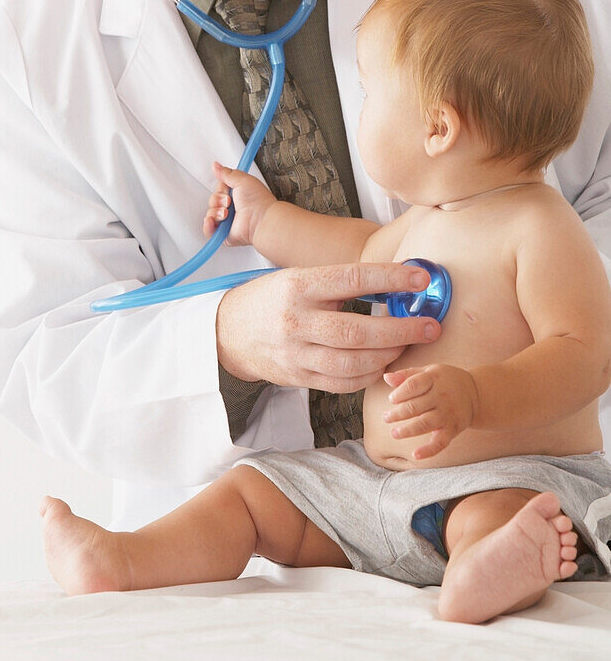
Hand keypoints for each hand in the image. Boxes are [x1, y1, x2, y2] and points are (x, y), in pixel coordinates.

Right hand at [203, 162, 276, 247]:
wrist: (261, 220)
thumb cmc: (258, 201)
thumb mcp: (242, 179)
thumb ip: (227, 173)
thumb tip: (216, 166)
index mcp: (237, 195)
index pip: (219, 190)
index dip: (220, 188)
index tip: (226, 188)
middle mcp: (232, 208)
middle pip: (212, 201)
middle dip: (217, 200)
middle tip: (229, 201)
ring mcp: (227, 221)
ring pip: (210, 214)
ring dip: (216, 212)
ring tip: (227, 213)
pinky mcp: (223, 234)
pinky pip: (209, 230)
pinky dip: (208, 225)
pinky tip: (213, 221)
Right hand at [216, 263, 440, 389]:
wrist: (230, 331)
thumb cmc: (275, 298)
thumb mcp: (299, 277)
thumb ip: (339, 284)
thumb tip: (395, 283)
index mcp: (299, 285)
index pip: (351, 279)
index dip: (389, 278)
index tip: (420, 279)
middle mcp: (296, 320)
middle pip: (357, 331)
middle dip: (400, 330)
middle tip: (430, 326)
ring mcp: (296, 353)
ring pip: (352, 363)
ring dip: (389, 356)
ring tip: (409, 345)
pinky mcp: (299, 377)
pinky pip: (342, 383)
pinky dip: (369, 375)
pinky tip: (384, 364)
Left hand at [382, 364, 478, 459]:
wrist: (476, 393)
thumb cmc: (444, 381)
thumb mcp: (428, 372)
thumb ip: (406, 375)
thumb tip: (386, 378)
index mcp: (434, 378)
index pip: (413, 385)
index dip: (399, 393)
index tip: (391, 399)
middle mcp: (442, 396)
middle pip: (416, 406)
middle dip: (398, 414)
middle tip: (385, 418)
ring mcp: (448, 414)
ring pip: (425, 424)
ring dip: (408, 430)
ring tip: (394, 433)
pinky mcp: (453, 429)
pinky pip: (440, 442)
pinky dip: (429, 450)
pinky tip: (415, 455)